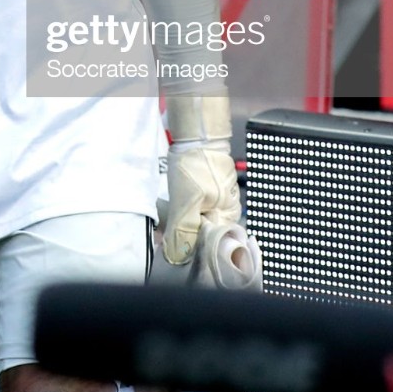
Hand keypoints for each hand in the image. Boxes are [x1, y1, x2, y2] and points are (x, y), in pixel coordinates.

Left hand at [163, 139, 241, 264]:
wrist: (195, 134)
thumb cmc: (196, 164)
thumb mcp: (188, 202)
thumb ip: (185, 230)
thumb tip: (179, 256)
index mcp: (228, 217)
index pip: (211, 246)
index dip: (192, 250)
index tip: (173, 252)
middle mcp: (225, 211)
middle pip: (204, 235)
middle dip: (184, 238)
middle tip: (164, 238)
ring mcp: (216, 200)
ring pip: (196, 223)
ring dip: (179, 226)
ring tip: (164, 226)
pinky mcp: (205, 191)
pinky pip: (193, 210)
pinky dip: (180, 214)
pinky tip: (169, 214)